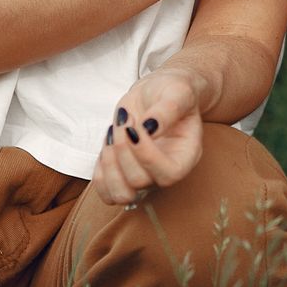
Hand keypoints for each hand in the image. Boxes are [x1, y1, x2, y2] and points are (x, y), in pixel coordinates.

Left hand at [93, 67, 204, 205]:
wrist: (157, 93)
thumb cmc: (172, 91)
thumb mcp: (177, 91)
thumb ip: (168, 109)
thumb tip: (150, 128)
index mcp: (186, 155)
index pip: (169, 174)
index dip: (147, 156)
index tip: (135, 127)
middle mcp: (165, 172)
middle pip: (140, 182)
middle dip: (123, 150)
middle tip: (124, 121)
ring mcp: (144, 177)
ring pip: (121, 195)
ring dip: (109, 164)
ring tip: (114, 135)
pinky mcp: (123, 176)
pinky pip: (106, 192)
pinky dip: (99, 171)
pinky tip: (108, 144)